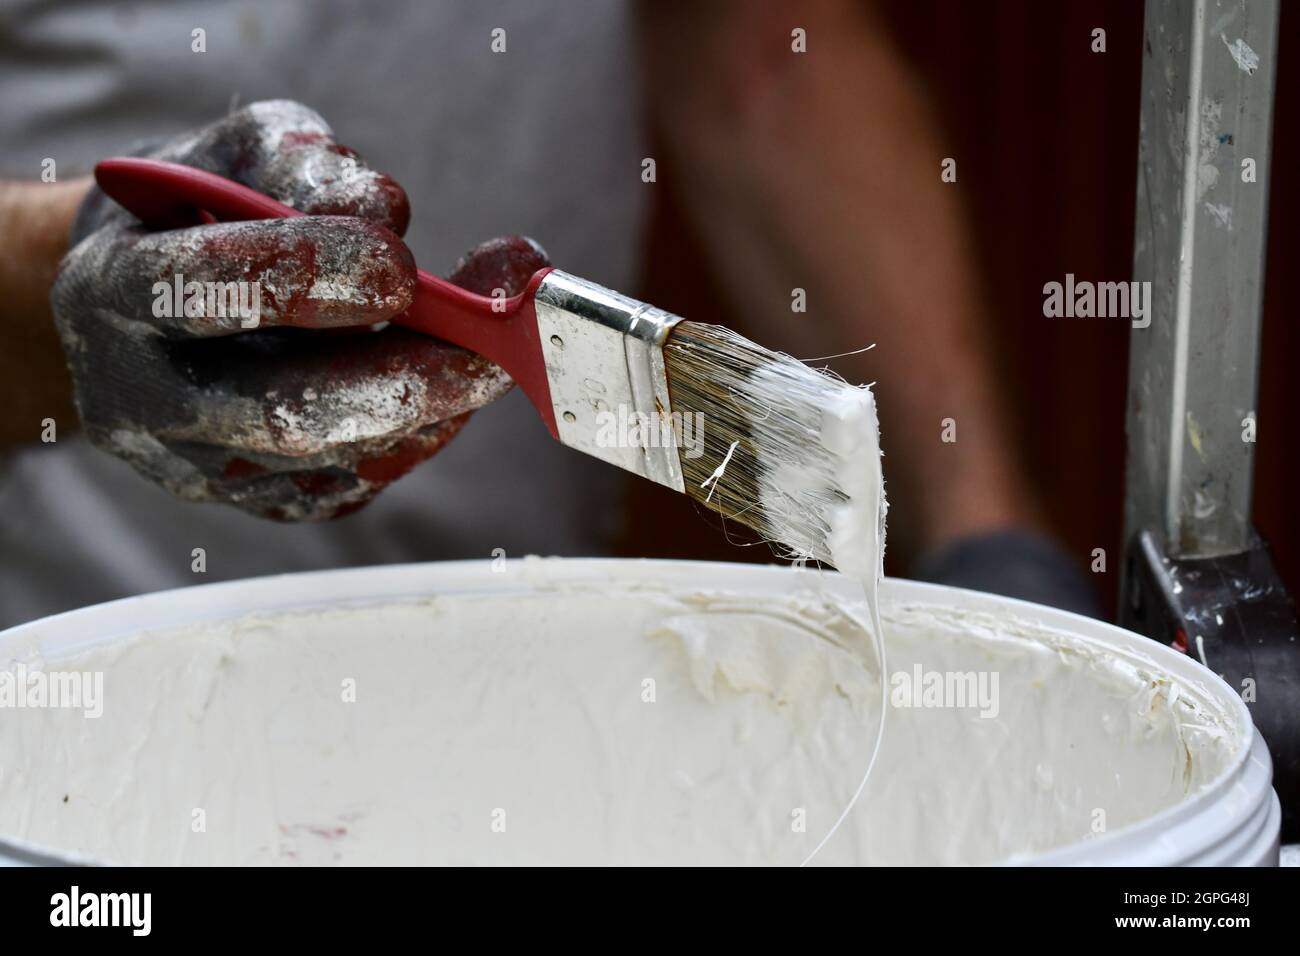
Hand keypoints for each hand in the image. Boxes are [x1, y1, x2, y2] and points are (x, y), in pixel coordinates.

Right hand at [52, 100, 547, 519]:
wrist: (138, 310)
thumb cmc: (196, 216)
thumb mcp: (230, 156)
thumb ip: (299, 165)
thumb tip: (384, 208)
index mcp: (114, 292)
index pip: (203, 292)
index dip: (306, 276)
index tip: (402, 262)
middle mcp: (145, 397)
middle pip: (280, 410)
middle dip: (402, 378)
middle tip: (493, 345)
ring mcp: (200, 467)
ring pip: (332, 460)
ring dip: (433, 408)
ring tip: (499, 351)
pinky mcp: (258, 504)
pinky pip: (354, 484)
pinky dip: (419, 436)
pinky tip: (452, 387)